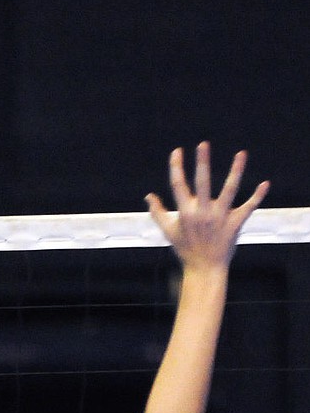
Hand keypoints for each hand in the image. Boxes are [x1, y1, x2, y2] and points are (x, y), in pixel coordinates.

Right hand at [145, 142, 268, 270]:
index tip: (177, 151)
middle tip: (203, 144)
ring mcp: (220, 217)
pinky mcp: (235, 223)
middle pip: (202, 182)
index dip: (176, 167)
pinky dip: (257, 196)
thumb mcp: (168, 231)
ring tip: (241, 153)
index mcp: (185, 212)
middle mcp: (202, 212)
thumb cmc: (185, 249)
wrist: (204, 268)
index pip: (178, 185)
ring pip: (229, 189)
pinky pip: (248, 207)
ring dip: (236, 171)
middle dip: (202, 162)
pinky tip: (265, 184)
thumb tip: (149, 196)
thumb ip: (157, 212)